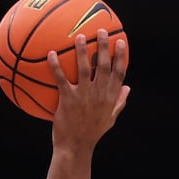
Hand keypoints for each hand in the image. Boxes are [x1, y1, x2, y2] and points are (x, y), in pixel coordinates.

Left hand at [48, 29, 128, 152]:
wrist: (76, 148)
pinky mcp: (68, 100)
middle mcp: (99, 95)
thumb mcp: (110, 119)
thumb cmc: (92, 133)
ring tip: (79, 37)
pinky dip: (56, 66)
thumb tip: (128, 88)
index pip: (119, 73)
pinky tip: (51, 54)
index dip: (120, 56)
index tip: (120, 42)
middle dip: (104, 46)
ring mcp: (84, 97)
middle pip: (104, 66)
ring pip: (85, 69)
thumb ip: (119, 102)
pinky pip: (61, 79)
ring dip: (82, 51)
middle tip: (101, 31)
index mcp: (110, 98)